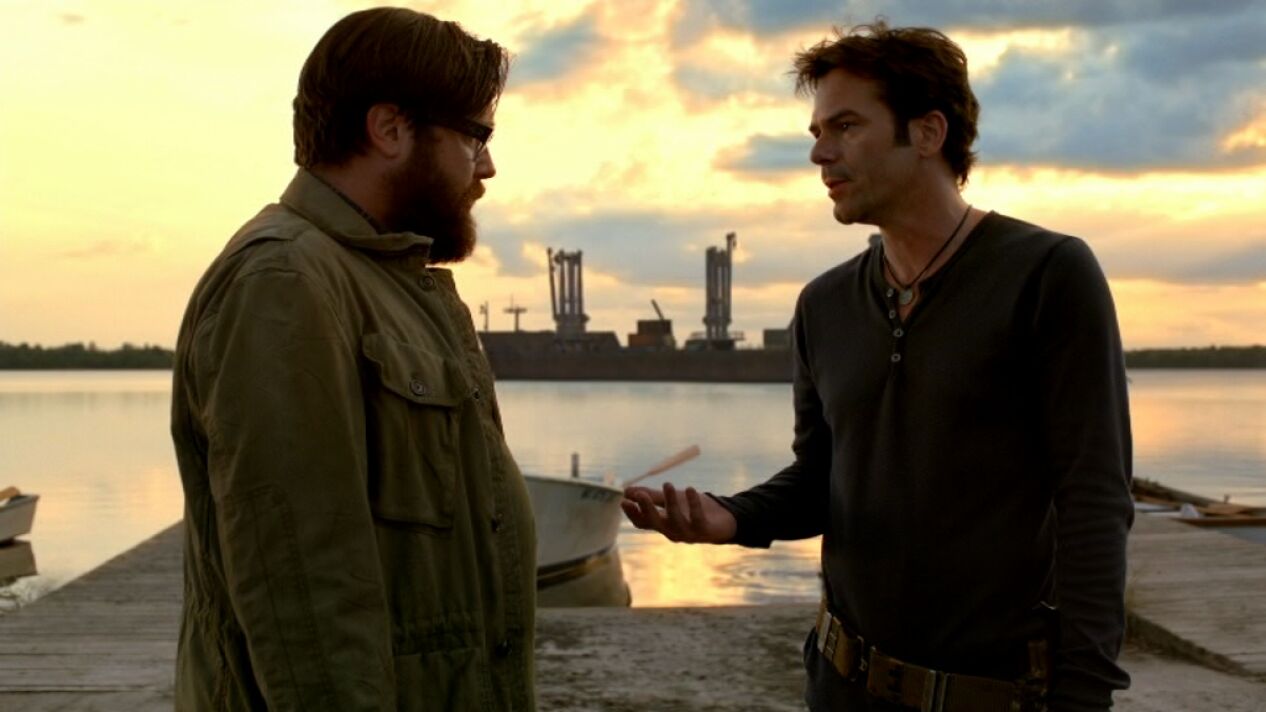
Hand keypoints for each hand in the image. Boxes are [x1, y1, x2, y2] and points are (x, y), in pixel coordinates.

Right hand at [621, 482, 736, 543]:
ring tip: (666, 483)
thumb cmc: (694, 509)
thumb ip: (652, 496)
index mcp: (662, 524)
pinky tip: (690, 489)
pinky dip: (693, 503)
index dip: (632, 513)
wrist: (723, 519)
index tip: (624, 500)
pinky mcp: (704, 531)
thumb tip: (627, 490)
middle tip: (640, 495)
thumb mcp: (671, 499)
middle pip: (655, 523)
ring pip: (675, 520)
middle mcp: (672, 532)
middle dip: (647, 509)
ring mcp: (688, 533)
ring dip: (670, 502)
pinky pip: (697, 518)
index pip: (642, 522)